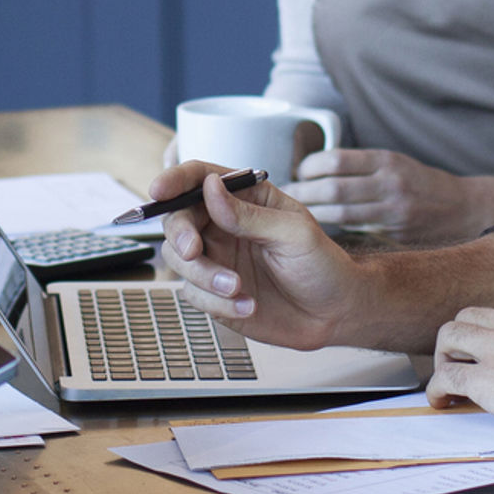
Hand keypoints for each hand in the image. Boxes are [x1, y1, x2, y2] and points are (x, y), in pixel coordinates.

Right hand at [148, 159, 367, 349]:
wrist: (336, 315)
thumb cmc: (324, 265)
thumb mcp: (293, 234)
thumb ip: (248, 215)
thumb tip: (208, 188)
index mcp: (245, 198)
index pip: (199, 178)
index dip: (174, 180)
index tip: (158, 190)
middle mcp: (224, 225)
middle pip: (177, 220)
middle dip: (181, 236)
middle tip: (195, 252)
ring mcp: (218, 258)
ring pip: (179, 259)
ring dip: (203, 276)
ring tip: (238, 288)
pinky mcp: (215, 292)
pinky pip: (193, 294)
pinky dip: (216, 303)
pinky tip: (247, 306)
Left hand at [288, 147, 488, 236]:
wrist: (462, 209)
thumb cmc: (419, 182)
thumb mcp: (393, 162)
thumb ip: (359, 165)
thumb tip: (311, 168)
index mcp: (386, 160)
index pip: (336, 160)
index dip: (309, 167)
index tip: (299, 171)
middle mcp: (390, 184)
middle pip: (333, 189)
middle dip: (303, 193)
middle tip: (285, 196)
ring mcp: (393, 212)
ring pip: (340, 214)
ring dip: (312, 214)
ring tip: (294, 215)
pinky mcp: (394, 235)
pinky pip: (355, 233)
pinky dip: (333, 230)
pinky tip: (317, 231)